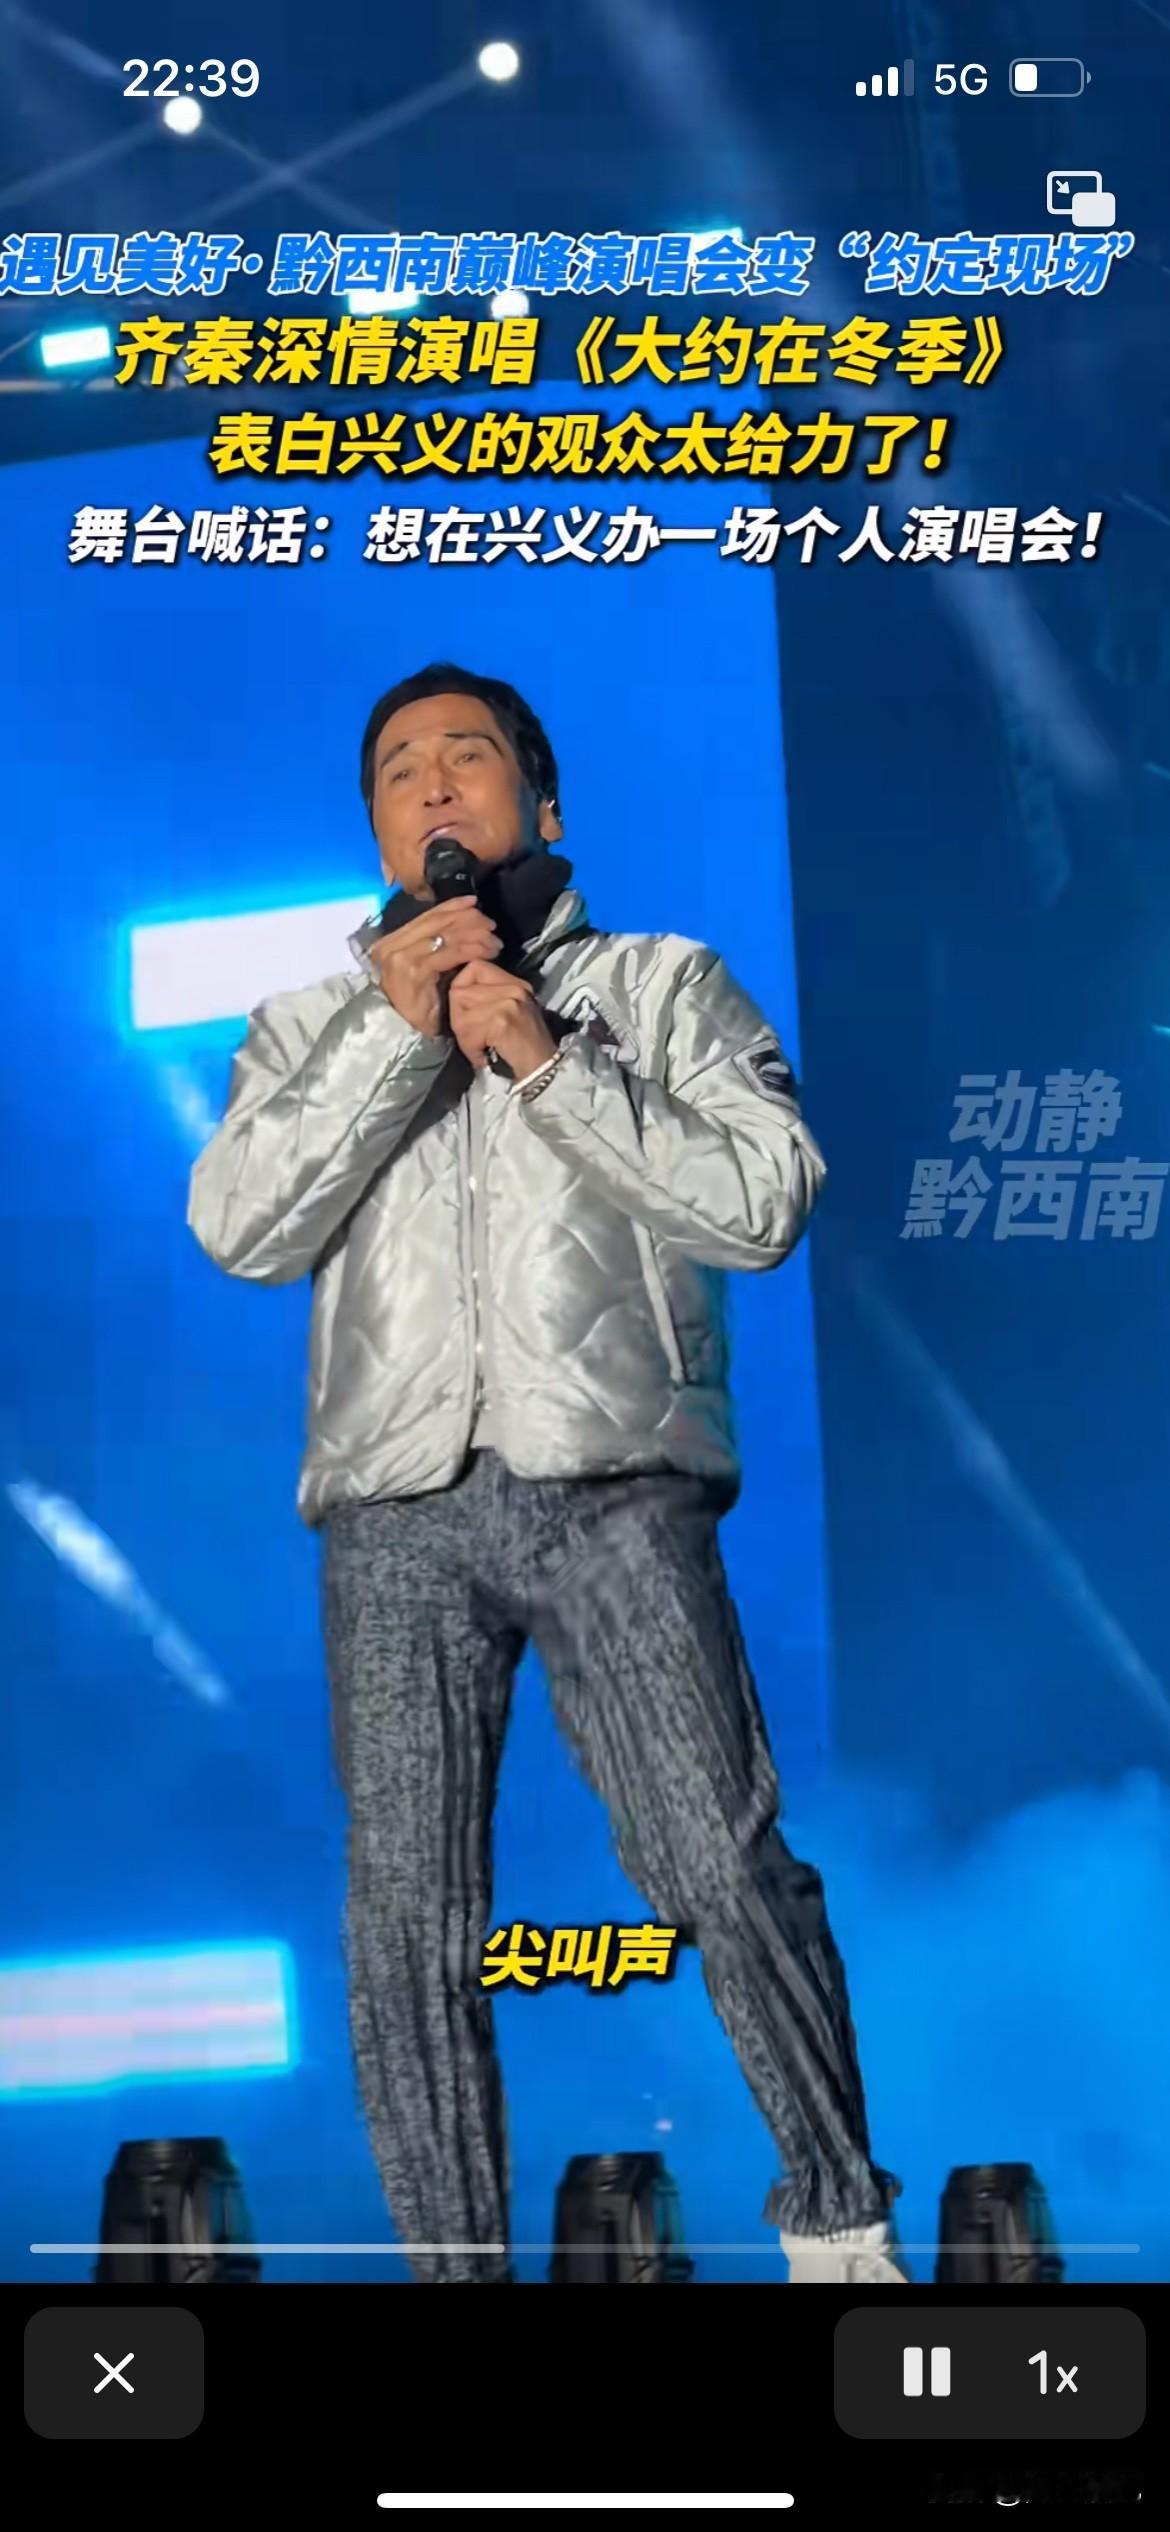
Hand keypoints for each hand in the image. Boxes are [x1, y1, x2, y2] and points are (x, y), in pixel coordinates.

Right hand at [367, 898, 501, 1037]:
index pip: (426, 917)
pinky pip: (450, 953)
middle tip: (491, 924)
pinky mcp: (415, 971)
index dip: (452, 907)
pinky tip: (488, 951)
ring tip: (494, 940)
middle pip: (436, 922)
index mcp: (391, 941)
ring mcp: (401, 958)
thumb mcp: (424, 969)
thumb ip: (434, 947)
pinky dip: (472, 948)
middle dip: (467, 919)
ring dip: (475, 934)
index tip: (475, 903)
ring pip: (445, 935)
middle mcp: (391, 946)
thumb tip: (463, 923)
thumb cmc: (417, 1005)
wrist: (404, 1035)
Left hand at [447, 961, 557, 1075]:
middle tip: (474, 1036)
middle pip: (461, 991)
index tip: (466, 1010)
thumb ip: (487, 998)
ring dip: (466, 1037)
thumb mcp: (508, 1013)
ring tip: (480, 1047)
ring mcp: (508, 1003)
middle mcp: (513, 988)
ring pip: (461, 1014)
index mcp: (515, 983)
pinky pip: (468, 1032)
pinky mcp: (501, 1021)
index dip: (462, 986)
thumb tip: (457, 992)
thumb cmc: (522, 1048)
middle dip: (460, 1019)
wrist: (542, 1069)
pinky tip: (484, 1056)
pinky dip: (472, 1049)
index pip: (475, 967)